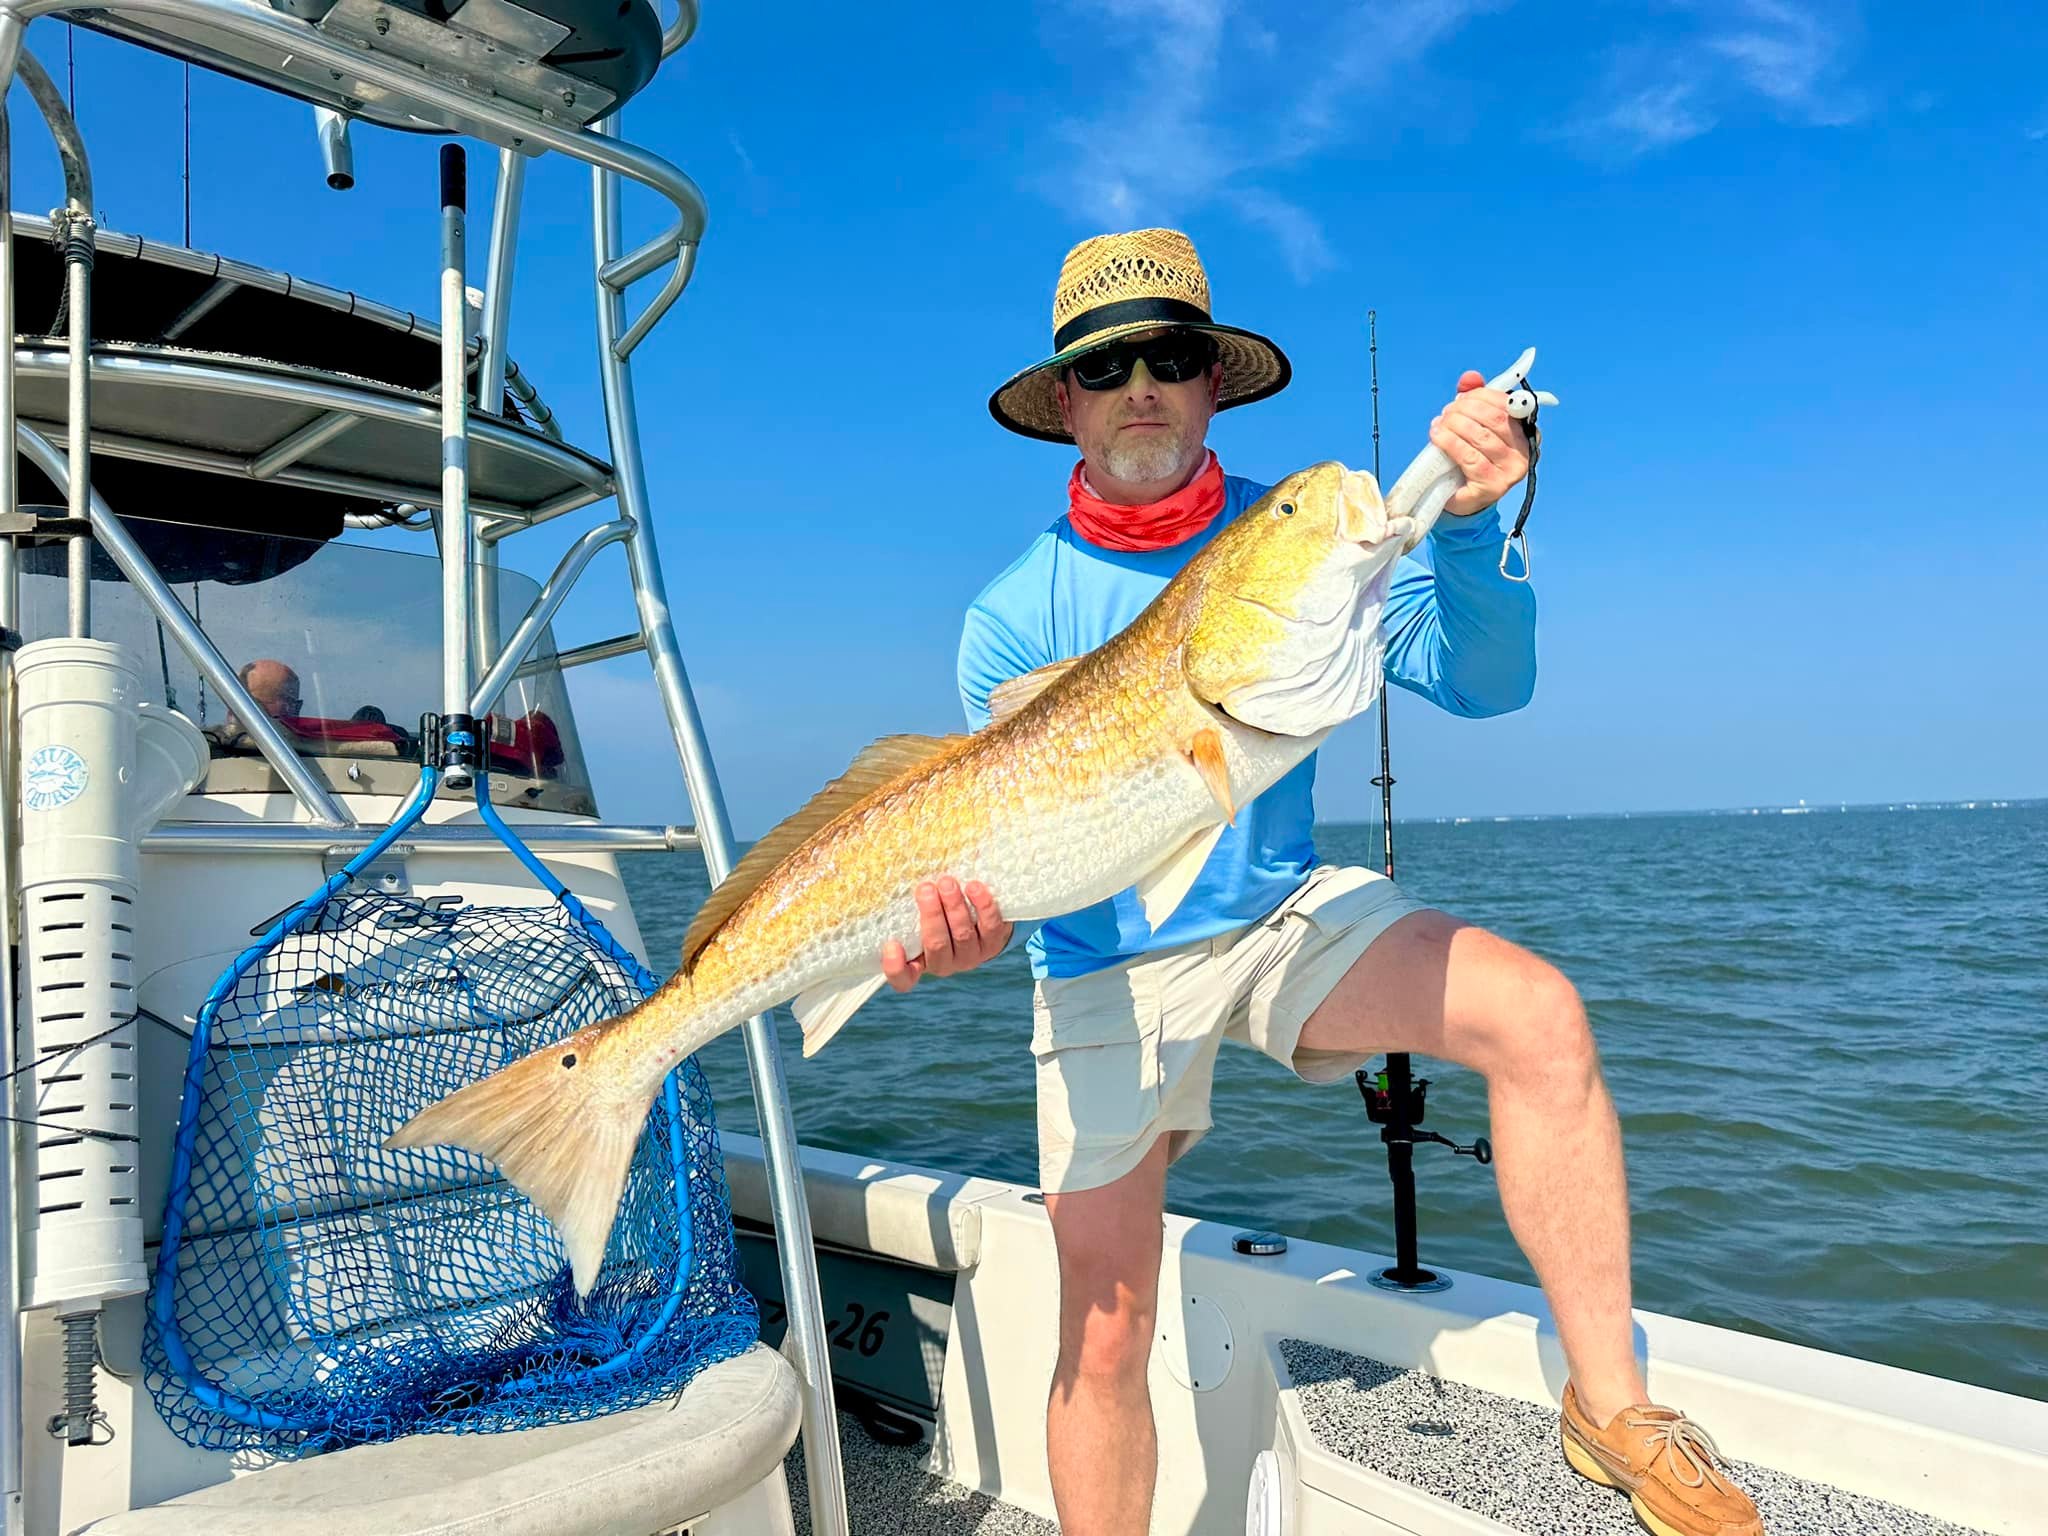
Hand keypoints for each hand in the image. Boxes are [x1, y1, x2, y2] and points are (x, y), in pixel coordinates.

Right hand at [881, 877, 1011, 992]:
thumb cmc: (938, 914)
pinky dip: (983, 907)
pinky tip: (974, 887)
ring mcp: (970, 956)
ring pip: (963, 935)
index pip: (903, 977)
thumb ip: (908, 905)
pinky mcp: (993, 944)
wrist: (977, 921)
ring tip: (948, 883)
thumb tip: (886, 873)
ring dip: (955, 907)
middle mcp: (944, 964)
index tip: (892, 945)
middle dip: (932, 915)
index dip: (895, 967)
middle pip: (937, 945)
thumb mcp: (917, 913)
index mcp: (919, 962)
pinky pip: (990, 927)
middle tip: (926, 889)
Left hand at [1431, 369, 1530, 517]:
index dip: (1483, 395)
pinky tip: (1437, 437)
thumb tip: (1470, 377)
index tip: (1462, 396)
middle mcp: (1524, 451)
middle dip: (1466, 410)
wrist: (1463, 496)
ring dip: (1455, 425)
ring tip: (1440, 424)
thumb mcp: (1474, 425)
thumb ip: (1474, 399)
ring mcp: (1511, 471)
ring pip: (1482, 438)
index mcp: (1526, 431)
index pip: (1509, 405)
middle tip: (1447, 411)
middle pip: (1496, 420)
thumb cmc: (1471, 457)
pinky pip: (1470, 458)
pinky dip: (1450, 443)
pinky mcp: (1493, 486)